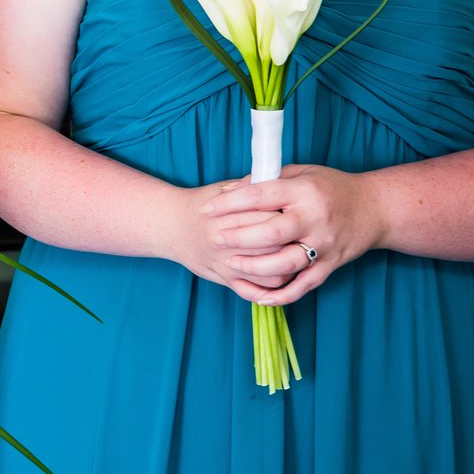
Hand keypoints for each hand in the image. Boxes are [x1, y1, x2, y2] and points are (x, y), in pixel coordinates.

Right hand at [165, 180, 301, 299]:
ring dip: (288, 268)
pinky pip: (254, 290)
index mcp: (229, 216)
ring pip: (271, 274)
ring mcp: (227, 263)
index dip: (288, 217)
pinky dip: (271, 288)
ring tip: (295, 257)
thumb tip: (279, 182)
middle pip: (274, 246)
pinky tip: (280, 276)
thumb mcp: (221, 190)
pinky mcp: (225, 279)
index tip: (298, 213)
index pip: (270, 218)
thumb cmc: (199, 205)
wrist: (169, 224)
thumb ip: (250, 189)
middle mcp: (227, 242)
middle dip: (293, 242)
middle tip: (303, 236)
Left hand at [201, 163, 386, 305]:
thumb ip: (266, 180)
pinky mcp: (331, 265)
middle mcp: (315, 219)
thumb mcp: (300, 172)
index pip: (260, 196)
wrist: (377, 208)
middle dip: (238, 237)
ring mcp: (324, 245)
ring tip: (231, 264)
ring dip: (255, 266)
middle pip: (271, 232)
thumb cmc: (331, 186)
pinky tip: (259, 298)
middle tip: (215, 238)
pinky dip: (282, 295)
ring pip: (286, 263)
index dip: (230, 203)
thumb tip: (230, 190)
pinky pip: (305, 284)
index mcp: (304, 191)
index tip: (208, 208)